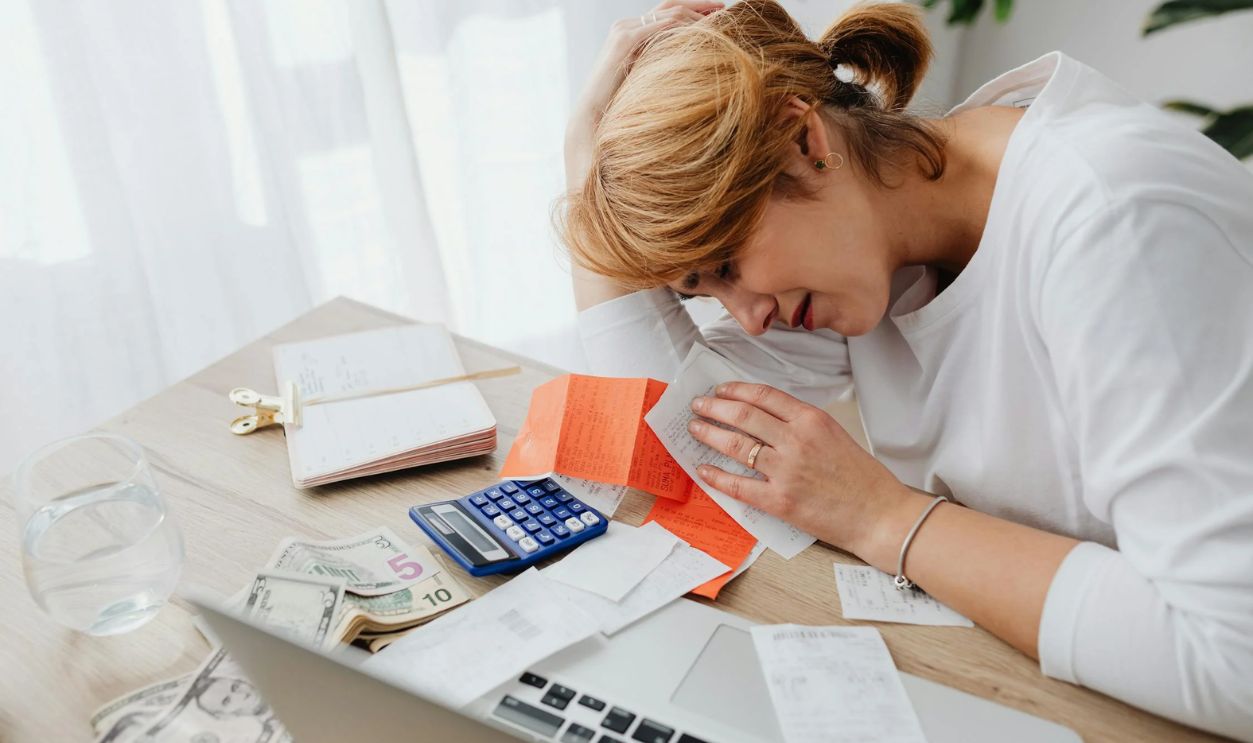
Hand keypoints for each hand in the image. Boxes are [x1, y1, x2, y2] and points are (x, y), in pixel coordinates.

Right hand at [564, 0, 722, 190]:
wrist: (594, 115)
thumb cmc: (620, 104)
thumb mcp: (647, 78)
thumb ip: (662, 65)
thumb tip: (690, 66)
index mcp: (632, 32)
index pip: (667, 11)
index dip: (694, 8)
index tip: (719, 11)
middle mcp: (627, 25)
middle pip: (669, 4)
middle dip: (699, 4)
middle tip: (724, 6)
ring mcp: (624, 30)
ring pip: (668, 13)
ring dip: (696, 15)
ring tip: (718, 20)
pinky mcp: (623, 40)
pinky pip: (659, 27)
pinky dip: (682, 27)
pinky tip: (702, 32)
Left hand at [687, 382, 913, 557]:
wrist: (879, 514)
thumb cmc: (861, 478)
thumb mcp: (835, 433)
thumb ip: (802, 424)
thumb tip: (764, 418)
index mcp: (811, 420)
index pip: (763, 396)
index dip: (736, 390)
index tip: (720, 390)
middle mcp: (795, 440)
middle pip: (743, 415)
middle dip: (714, 408)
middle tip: (698, 406)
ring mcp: (785, 470)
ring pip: (735, 445)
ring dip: (709, 434)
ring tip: (695, 429)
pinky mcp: (779, 500)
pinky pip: (738, 485)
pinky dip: (716, 476)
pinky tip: (703, 469)